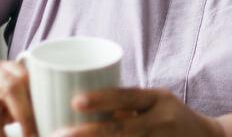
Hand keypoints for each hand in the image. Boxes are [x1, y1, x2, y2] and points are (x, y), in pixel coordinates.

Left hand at [51, 88, 224, 136]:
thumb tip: (81, 106)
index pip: (127, 97)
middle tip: (60, 134)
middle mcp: (162, 121)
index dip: (101, 99)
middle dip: (90, 134)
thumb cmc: (171, 118)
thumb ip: (126, 106)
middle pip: (123, 130)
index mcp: (159, 99)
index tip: (75, 101)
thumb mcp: (154, 103)